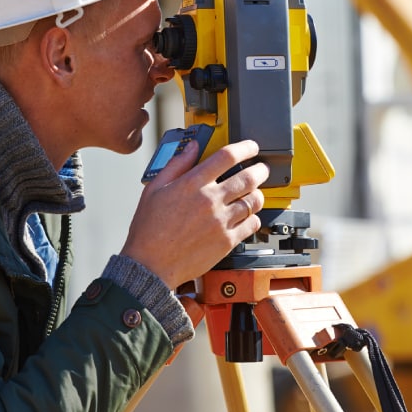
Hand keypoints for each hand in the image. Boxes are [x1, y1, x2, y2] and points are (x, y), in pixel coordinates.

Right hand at [120, 139, 269, 288]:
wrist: (151, 264)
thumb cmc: (149, 229)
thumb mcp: (154, 189)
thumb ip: (176, 165)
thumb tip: (192, 147)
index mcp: (192, 184)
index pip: (227, 156)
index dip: (245, 148)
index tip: (251, 147)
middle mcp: (210, 200)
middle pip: (248, 177)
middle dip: (260, 169)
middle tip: (262, 168)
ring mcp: (220, 222)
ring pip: (253, 201)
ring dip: (258, 194)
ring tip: (255, 193)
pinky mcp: (226, 242)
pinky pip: (251, 224)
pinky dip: (254, 217)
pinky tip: (248, 216)